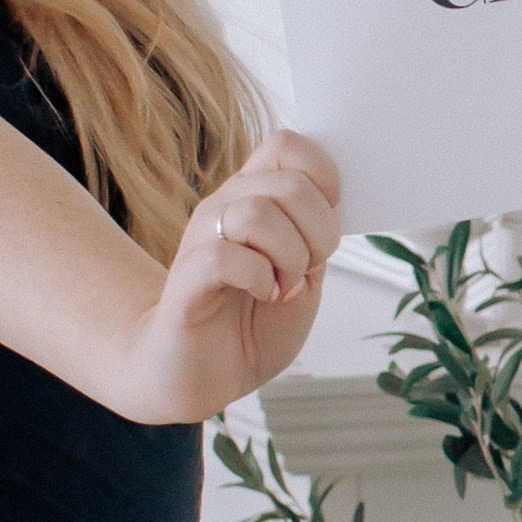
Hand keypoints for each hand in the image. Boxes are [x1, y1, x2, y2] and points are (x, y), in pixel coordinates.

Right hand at [117, 131, 343, 422]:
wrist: (201, 376)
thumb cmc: (252, 325)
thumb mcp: (305, 279)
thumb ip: (318, 240)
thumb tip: (334, 205)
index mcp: (254, 196)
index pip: (288, 145)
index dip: (323, 180)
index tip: (324, 228)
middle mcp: (225, 206)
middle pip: (289, 183)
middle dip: (319, 233)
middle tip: (307, 270)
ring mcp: (202, 237)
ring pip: (258, 213)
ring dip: (289, 258)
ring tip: (282, 287)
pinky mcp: (187, 276)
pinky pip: (227, 256)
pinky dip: (260, 279)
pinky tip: (262, 295)